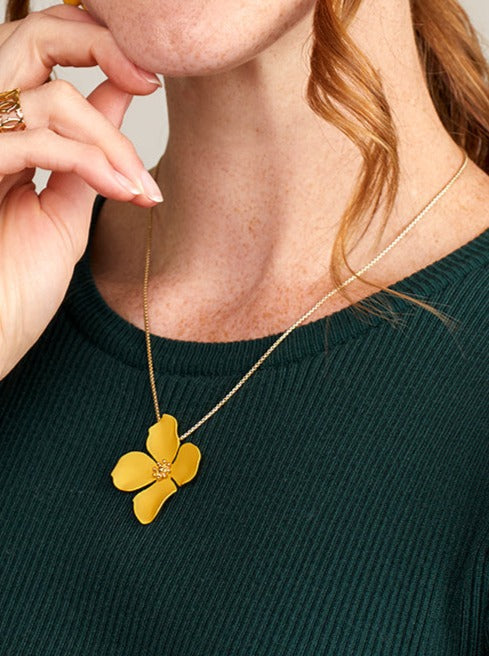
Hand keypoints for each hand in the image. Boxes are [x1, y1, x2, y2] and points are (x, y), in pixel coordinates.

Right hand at [0, 4, 163, 378]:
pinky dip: (94, 163)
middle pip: (32, 37)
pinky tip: (124, 192)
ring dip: (112, 140)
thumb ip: (89, 151)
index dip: (93, 43)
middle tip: (148, 79)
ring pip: (50, 93)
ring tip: (137, 186)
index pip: (37, 49)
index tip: (147, 76)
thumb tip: (121, 95)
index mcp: (1, 129)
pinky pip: (41, 142)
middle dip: (101, 46)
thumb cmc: (16, 285)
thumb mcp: (65, 207)